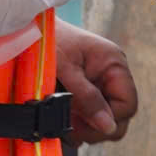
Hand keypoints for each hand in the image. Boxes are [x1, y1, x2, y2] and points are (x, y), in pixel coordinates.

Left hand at [49, 22, 136, 143]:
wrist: (28, 28)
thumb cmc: (47, 39)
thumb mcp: (65, 69)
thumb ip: (87, 97)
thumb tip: (108, 127)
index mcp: (114, 63)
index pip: (127, 105)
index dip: (109, 120)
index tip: (83, 126)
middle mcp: (111, 74)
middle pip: (117, 116)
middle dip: (94, 126)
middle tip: (69, 127)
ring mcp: (99, 82)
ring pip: (102, 118)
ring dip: (83, 126)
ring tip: (61, 121)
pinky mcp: (85, 89)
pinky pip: (88, 113)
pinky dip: (76, 121)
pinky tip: (60, 119)